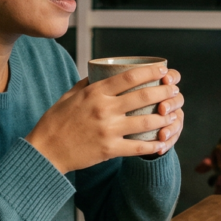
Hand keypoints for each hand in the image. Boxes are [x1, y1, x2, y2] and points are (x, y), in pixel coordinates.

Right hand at [27, 65, 183, 173]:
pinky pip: (138, 148)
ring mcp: (108, 130)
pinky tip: (163, 143)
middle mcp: (104, 109)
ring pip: (146, 121)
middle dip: (164, 91)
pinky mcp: (109, 149)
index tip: (163, 70)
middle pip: (143, 96)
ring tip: (173, 115)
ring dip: (165, 117)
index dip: (151, 71)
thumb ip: (87, 84)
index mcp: (95, 92)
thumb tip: (101, 73)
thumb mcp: (69, 96)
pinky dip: (154, 146)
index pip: (130, 76)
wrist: (45, 151)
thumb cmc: (55, 122)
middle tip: (174, 90)